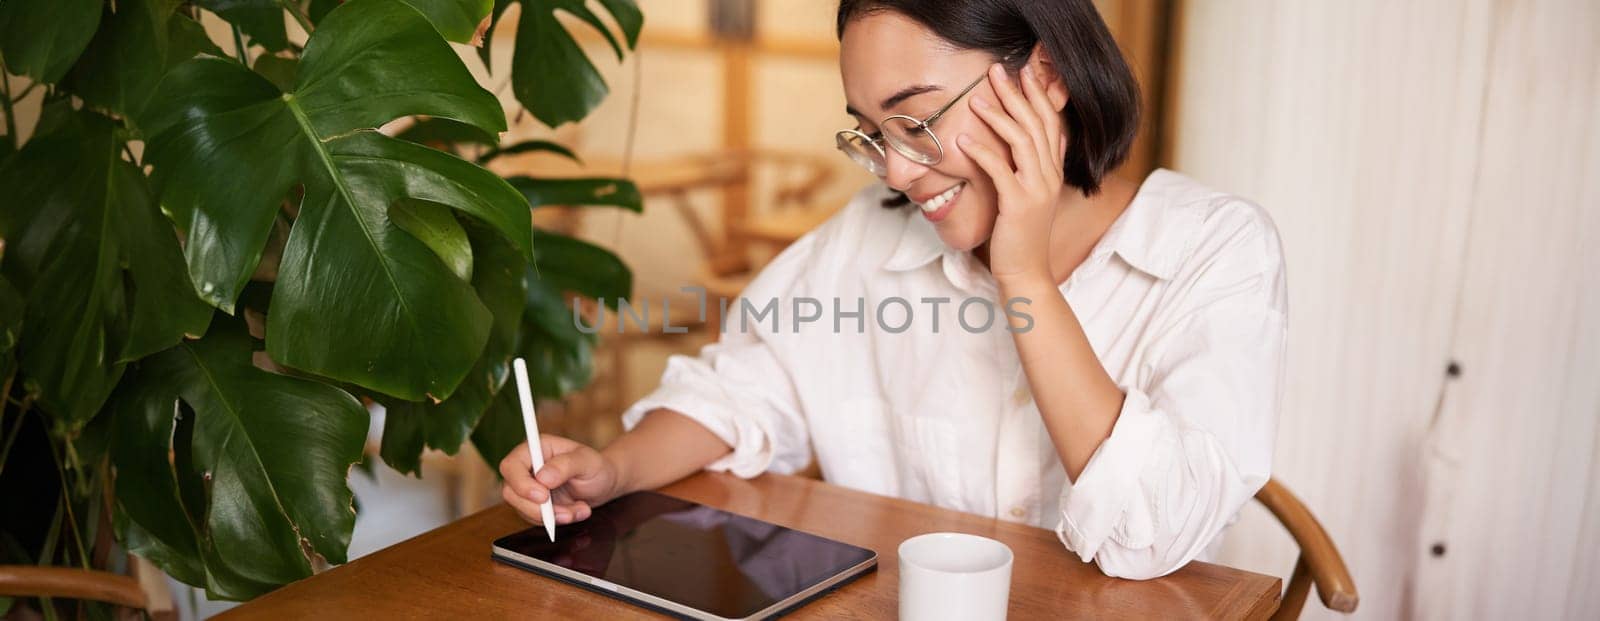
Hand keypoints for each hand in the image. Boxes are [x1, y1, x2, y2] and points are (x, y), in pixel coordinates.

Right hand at [498, 435, 621, 526]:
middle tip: (565, 513)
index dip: (521, 483)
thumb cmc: (595, 466)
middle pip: (511, 492)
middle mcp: (527, 468)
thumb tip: (542, 478)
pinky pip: (536, 519)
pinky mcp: (534, 506)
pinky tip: (577, 511)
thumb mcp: (587, 461)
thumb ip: (565, 465)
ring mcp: (528, 488)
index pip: (511, 466)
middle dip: (536, 508)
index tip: (543, 496)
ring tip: (580, 510)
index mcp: (535, 449)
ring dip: (551, 517)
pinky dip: (557, 521)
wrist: (603, 484)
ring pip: (522, 509)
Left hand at [958, 62, 1066, 282]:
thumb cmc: (1020, 236)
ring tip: (975, 99)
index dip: (1038, 95)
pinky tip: (963, 139)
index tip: (1023, 72)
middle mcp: (1050, 176)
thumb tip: (1020, 146)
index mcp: (1053, 171)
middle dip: (1016, 94)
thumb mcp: (1029, 197)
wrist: (1026, 274)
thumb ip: (1029, 170)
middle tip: (996, 71)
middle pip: (1036, 123)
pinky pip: (1000, 170)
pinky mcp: (1018, 204)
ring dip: (997, 116)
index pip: (1051, 123)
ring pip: (1021, 141)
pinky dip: (982, 151)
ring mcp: (1036, 189)